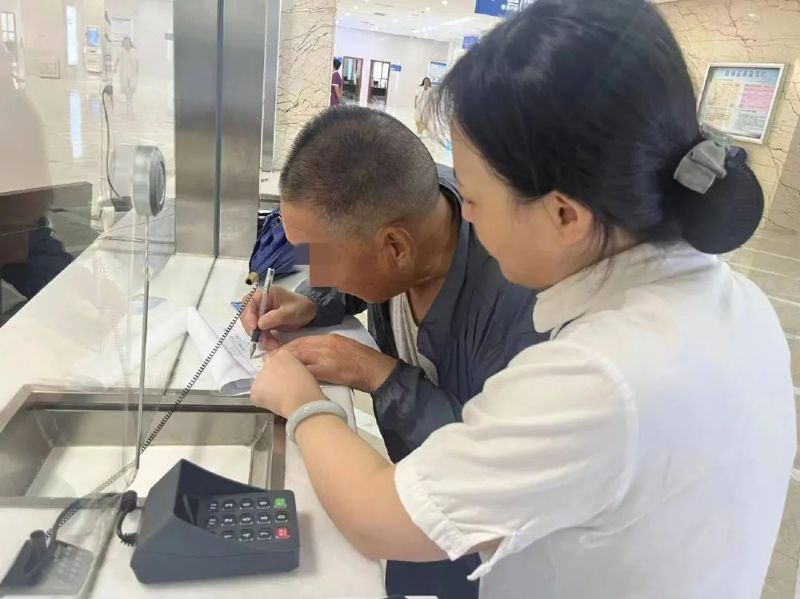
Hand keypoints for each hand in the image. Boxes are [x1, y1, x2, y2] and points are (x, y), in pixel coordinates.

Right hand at [240, 286, 317, 349]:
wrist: (309, 312)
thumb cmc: (301, 307)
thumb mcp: (290, 312)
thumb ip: (275, 317)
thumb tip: (259, 324)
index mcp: (264, 293)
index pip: (248, 303)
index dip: (248, 315)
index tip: (254, 327)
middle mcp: (259, 302)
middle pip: (247, 316)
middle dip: (254, 330)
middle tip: (264, 340)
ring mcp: (260, 312)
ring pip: (252, 326)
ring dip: (260, 337)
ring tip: (272, 345)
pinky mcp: (264, 322)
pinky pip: (259, 331)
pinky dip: (264, 339)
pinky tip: (273, 344)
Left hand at [251, 349, 325, 417]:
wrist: (301, 401)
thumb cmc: (308, 388)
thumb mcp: (306, 371)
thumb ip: (294, 369)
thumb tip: (288, 376)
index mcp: (284, 354)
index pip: (278, 360)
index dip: (283, 371)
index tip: (288, 379)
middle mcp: (270, 361)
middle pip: (268, 370)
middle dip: (273, 379)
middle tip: (284, 389)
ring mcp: (260, 375)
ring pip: (261, 383)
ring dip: (268, 389)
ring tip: (281, 398)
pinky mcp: (254, 390)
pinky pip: (256, 396)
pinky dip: (263, 401)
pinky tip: (274, 404)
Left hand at [282, 334, 397, 392]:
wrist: (375, 369)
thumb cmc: (362, 362)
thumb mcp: (344, 349)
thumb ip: (327, 350)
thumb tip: (312, 358)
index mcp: (329, 339)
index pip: (302, 341)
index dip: (288, 348)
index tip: (277, 354)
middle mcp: (325, 345)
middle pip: (297, 347)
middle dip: (282, 355)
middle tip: (269, 363)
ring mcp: (326, 357)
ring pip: (299, 358)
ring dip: (285, 365)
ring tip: (274, 373)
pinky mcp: (328, 370)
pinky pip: (307, 371)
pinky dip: (296, 375)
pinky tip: (288, 382)